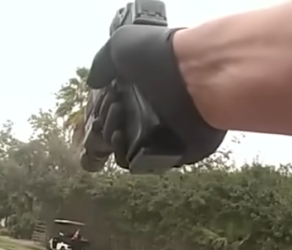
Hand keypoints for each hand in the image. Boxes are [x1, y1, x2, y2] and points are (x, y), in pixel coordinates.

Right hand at [81, 24, 225, 171]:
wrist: (197, 76)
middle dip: (105, 118)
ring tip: (118, 116)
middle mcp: (155, 108)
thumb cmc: (161, 55)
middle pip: (118, 126)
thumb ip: (102, 63)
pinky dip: (124, 153)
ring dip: (112, 135)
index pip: (116, 104)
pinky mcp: (174, 153)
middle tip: (115, 105)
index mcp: (146, 84)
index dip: (102, 103)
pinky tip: (121, 135)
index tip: (105, 95)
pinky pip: (141, 163)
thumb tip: (94, 82)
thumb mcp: (122, 44)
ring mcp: (165, 132)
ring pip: (125, 146)